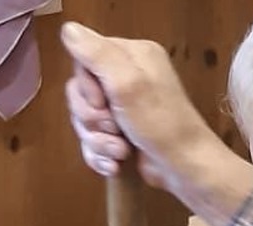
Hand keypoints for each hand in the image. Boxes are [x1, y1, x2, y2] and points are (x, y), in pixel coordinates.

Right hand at [61, 21, 218, 187]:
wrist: (183, 168)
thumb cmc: (161, 125)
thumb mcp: (127, 83)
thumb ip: (96, 53)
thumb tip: (68, 29)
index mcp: (133, 56)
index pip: (84, 58)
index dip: (86, 86)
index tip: (102, 101)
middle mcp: (128, 77)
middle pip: (80, 91)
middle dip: (92, 118)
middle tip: (114, 128)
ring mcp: (125, 107)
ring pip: (85, 120)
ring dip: (98, 140)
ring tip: (121, 151)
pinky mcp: (122, 133)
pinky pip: (93, 140)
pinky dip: (101, 154)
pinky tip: (115, 165)